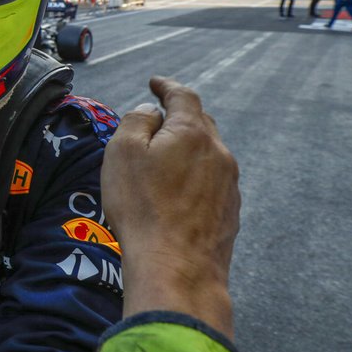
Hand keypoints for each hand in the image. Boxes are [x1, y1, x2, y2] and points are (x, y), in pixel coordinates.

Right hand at [101, 76, 238, 338]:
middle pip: (200, 123)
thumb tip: (150, 113)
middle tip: (159, 118)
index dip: (167, 86)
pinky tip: (178, 193)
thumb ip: (136, 122)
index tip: (156, 83)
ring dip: (188, 150)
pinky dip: (195, 178)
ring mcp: (229, 185)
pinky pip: (211, 183)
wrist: (176, 268)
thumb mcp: (122, 153)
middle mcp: (218, 153)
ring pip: (208, 154)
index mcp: (193, 132)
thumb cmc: (143, 208)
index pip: (183, 96)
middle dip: (180, 117)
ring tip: (165, 159)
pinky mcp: (229, 212)